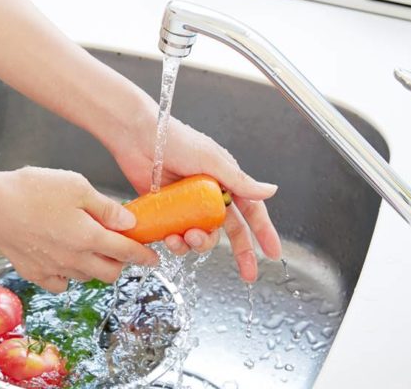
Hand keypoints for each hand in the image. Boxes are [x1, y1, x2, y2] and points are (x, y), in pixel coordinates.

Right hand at [0, 167, 158, 292]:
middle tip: (120, 248)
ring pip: (86, 277)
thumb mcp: (76, 186)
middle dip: (120, 263)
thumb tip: (129, 222)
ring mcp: (53, 269)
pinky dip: (68, 275)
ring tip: (90, 248)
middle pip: (109, 272)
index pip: (126, 252)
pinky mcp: (34, 272)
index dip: (143, 255)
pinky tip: (64, 258)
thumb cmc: (32, 191)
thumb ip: (105, 207)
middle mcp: (75, 259)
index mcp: (89, 237)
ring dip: (95, 267)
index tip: (153, 257)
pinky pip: (60, 283)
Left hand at [111, 116, 281, 282]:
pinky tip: (170, 237)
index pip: (251, 211)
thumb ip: (240, 180)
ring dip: (199, 243)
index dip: (263, 232)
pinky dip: (176, 241)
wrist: (138, 138)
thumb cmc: (175, 140)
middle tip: (247, 273)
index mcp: (226, 181)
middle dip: (241, 252)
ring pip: (202, 236)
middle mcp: (209, 195)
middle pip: (230, 230)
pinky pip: (177, 234)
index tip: (272, 253)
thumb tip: (271, 191)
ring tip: (187, 237)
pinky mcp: (167, 212)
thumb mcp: (212, 160)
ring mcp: (188, 205)